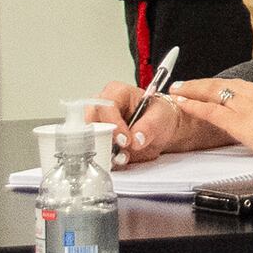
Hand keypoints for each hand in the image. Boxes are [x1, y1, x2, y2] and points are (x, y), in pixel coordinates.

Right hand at [92, 78, 221, 165]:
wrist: (162, 130)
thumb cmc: (159, 115)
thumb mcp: (161, 116)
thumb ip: (149, 126)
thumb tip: (137, 138)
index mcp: (117, 92)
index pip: (106, 105)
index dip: (114, 123)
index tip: (125, 140)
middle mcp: (103, 107)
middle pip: (90, 120)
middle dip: (104, 137)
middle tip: (120, 149)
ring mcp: (99, 124)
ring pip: (90, 137)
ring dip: (105, 150)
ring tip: (124, 156)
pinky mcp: (100, 140)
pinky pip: (96, 151)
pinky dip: (106, 158)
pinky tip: (120, 159)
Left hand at [155, 77, 252, 156]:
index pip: (236, 86)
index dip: (219, 86)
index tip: (209, 86)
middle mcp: (251, 95)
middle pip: (220, 85)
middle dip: (200, 84)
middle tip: (184, 83)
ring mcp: (242, 106)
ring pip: (211, 92)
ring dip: (192, 90)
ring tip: (177, 90)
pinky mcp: (236, 120)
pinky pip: (209, 110)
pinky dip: (194, 105)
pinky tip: (182, 103)